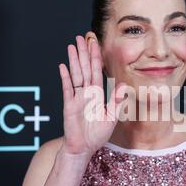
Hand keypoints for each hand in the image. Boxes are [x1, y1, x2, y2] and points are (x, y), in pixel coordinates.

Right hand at [58, 35, 125, 156]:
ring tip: (72, 46)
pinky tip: (63, 66)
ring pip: (76, 75)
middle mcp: (86, 93)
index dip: (96, 58)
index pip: (97, 72)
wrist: (84, 148)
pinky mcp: (69, 105)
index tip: (95, 44)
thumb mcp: (112, 118)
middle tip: (82, 37)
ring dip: (74, 60)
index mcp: (97, 95)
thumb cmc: (97, 135)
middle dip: (84, 53)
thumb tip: (123, 86)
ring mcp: (77, 98)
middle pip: (85, 69)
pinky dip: (65, 77)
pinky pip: (67, 89)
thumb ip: (117, 101)